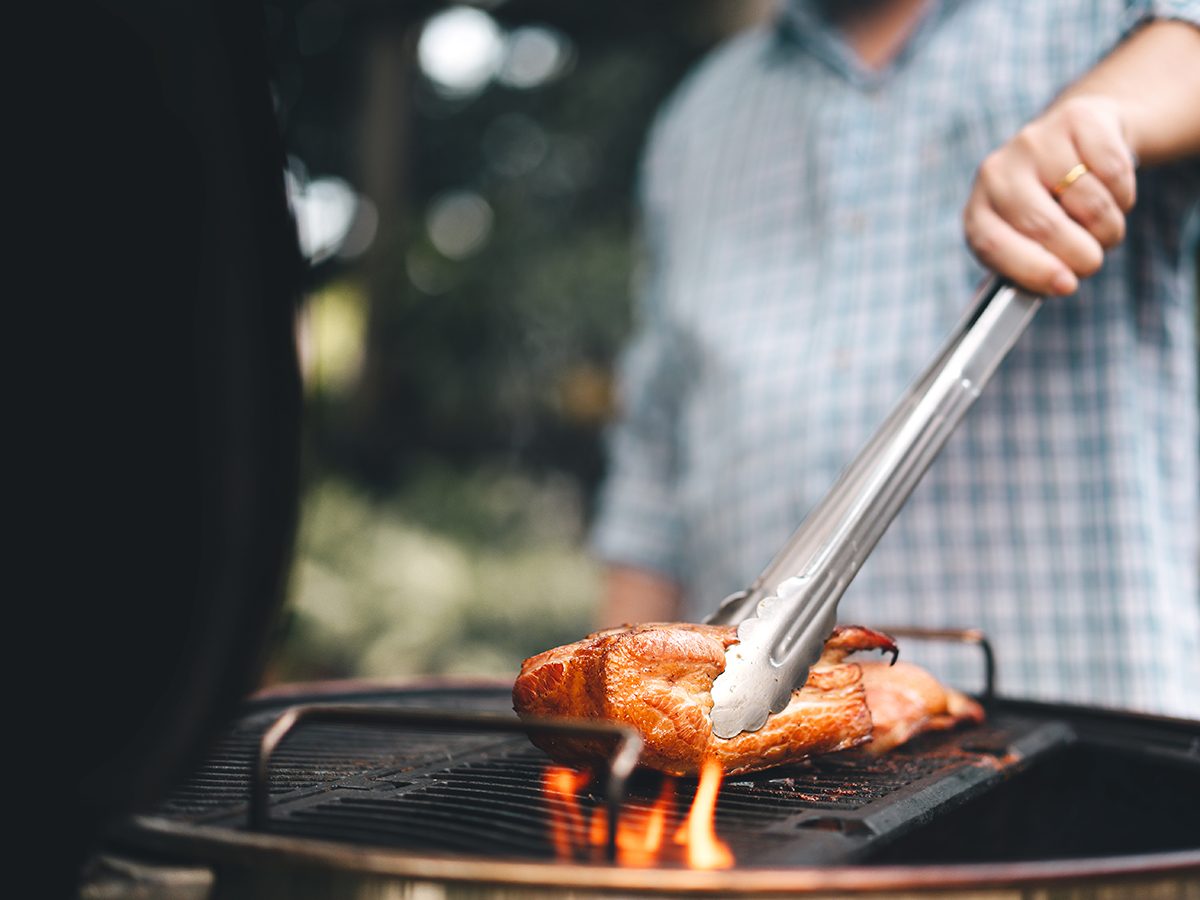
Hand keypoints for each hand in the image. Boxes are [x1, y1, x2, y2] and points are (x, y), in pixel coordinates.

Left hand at [963, 96, 1136, 295]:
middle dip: (1081, 255)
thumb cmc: (1051, 206)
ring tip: (1101, 224)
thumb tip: (1060, 283)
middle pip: (1043, 226)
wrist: (1077, 140)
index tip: (1066, 285)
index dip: (1033, 270)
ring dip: (1108, 227)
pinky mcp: (1074, 120)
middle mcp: (995, 173)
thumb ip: (1033, 266)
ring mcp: (1032, 141)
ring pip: (1088, 203)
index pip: (993, 245)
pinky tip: (1110, 189)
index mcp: (978, 212)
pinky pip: (1114, 173)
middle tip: (1093, 261)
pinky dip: (1124, 194)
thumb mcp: (1028, 242)